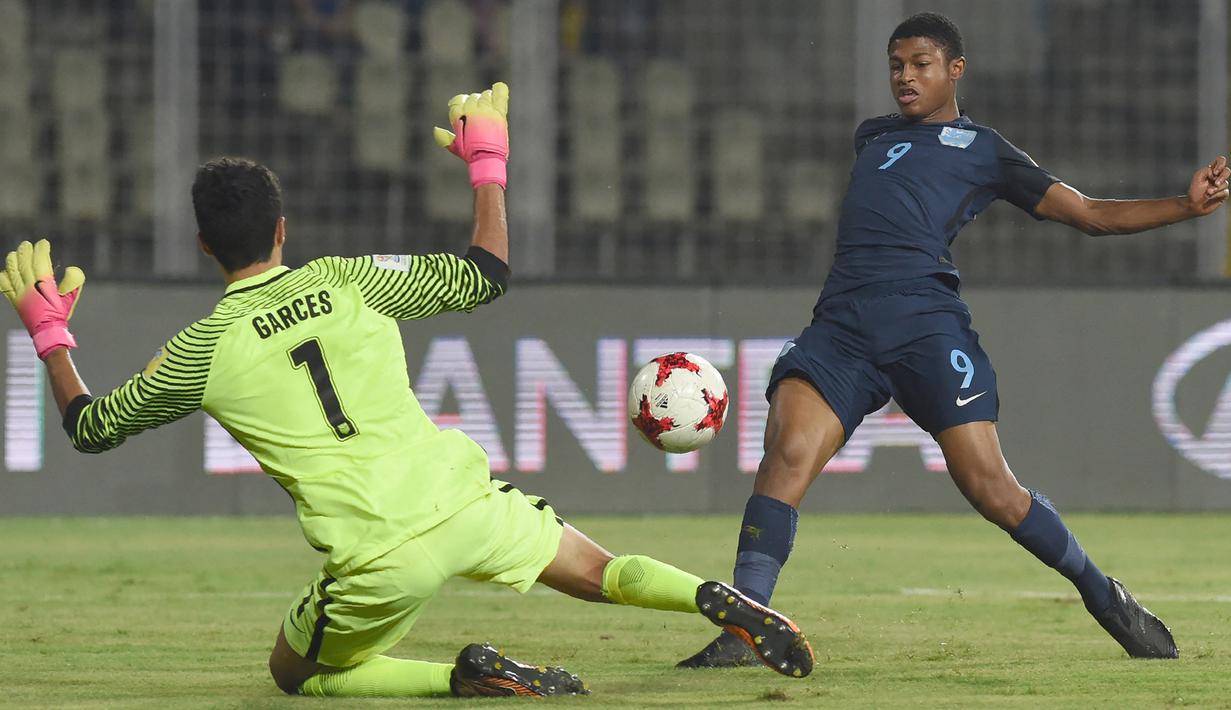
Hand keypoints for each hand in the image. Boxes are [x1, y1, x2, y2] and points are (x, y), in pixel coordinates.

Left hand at [0, 239, 84, 358]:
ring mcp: (20, 294)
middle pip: (25, 264)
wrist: (48, 331)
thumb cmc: (61, 314)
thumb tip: (70, 268)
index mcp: (45, 285)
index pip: (40, 262)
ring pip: (13, 272)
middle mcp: (30, 287)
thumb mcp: (71, 297)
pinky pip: (5, 285)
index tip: (43, 243)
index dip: (41, 250)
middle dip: (26, 252)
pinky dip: (4, 276)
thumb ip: (73, 281)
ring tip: (15, 253)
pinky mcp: (14, 300)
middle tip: (27, 244)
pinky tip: (6, 271)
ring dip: (13, 260)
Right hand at [433, 81, 509, 188]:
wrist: (487, 159)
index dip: (460, 104)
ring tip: (487, 109)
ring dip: (486, 100)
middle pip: (472, 97)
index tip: (465, 111)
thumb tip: (436, 129)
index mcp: (459, 116)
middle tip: (478, 115)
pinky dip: (499, 90)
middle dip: (474, 104)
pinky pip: (499, 94)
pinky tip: (498, 88)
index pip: (458, 100)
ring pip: (485, 95)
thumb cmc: (470, 155)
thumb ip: (445, 138)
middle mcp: (472, 110)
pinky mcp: (499, 113)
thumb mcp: (455, 146)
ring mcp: (486, 111)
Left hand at [1187, 155, 1229, 215]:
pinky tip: (1210, 197)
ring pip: (1225, 183)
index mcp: (1212, 171)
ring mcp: (1222, 185)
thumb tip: (1215, 171)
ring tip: (1207, 193)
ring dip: (1215, 189)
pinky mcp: (1223, 194)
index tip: (1215, 172)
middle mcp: (1218, 177)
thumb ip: (1206, 170)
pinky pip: (1225, 192)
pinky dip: (1217, 194)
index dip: (1221, 164)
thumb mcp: (1198, 177)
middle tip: (1215, 183)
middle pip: (1227, 171)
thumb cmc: (1195, 190)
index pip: (1221, 160)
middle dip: (1222, 177)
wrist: (1194, 204)